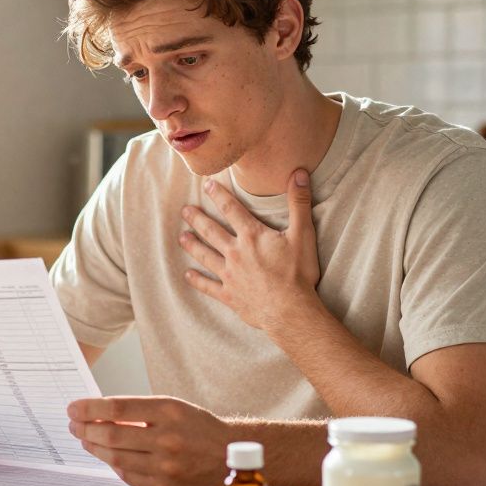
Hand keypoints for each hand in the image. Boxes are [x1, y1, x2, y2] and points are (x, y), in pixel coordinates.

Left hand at [67, 395, 229, 485]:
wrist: (230, 456)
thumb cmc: (197, 427)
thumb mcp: (173, 407)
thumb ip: (138, 411)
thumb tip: (97, 414)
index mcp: (169, 412)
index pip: (117, 409)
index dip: (90, 409)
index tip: (73, 408)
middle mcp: (167, 440)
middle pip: (112, 436)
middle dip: (86, 430)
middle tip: (74, 425)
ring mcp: (166, 468)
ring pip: (116, 459)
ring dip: (94, 448)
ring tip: (85, 440)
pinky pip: (128, 476)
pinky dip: (114, 465)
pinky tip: (107, 456)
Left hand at [178, 168, 320, 331]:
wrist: (290, 311)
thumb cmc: (298, 273)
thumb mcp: (303, 234)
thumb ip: (299, 203)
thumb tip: (298, 174)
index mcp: (251, 236)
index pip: (231, 209)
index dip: (218, 195)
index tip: (206, 184)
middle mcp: (235, 252)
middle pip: (211, 231)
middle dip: (197, 218)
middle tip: (185, 210)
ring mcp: (229, 275)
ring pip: (205, 256)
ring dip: (192, 245)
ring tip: (181, 237)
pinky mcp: (229, 295)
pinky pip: (208, 286)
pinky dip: (197, 280)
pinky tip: (188, 275)